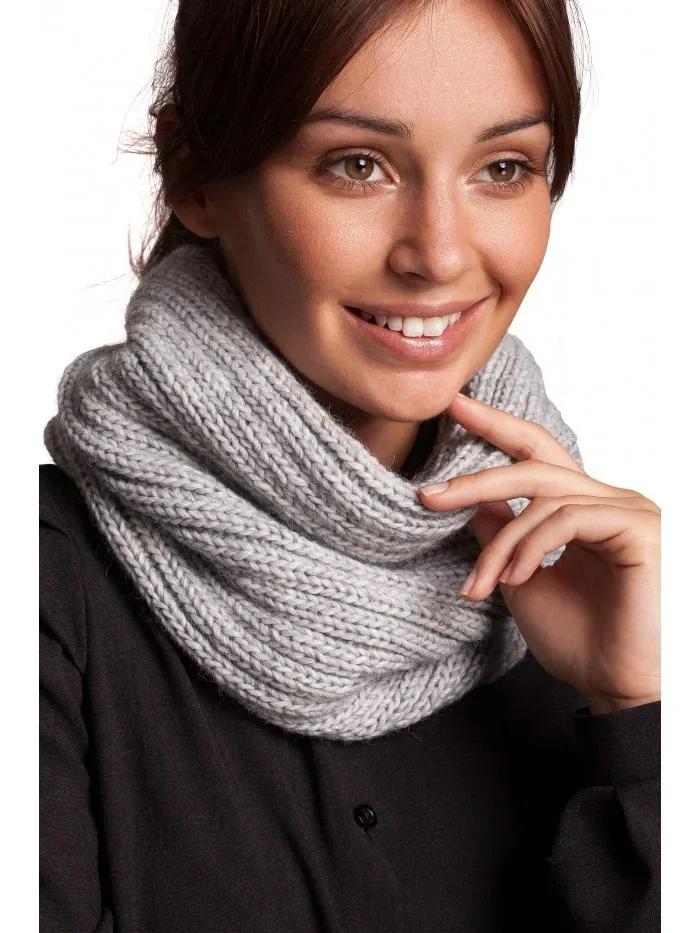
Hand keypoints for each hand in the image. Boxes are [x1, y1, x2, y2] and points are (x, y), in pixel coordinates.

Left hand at [418, 393, 660, 712]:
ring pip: (542, 498)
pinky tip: (516, 579)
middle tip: (428, 496)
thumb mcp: (520, 581)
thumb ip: (501, 537)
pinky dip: (531, 547)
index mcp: (580, 507)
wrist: (616, 687)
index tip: (453, 405)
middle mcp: (606, 499)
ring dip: (500, 543)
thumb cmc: (578, 640)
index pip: (535, 453)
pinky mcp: (638, 527)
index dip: (495, 426)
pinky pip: (567, 519)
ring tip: (480, 584)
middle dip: (476, 477)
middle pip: (532, 464)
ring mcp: (626, 509)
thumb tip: (473, 501)